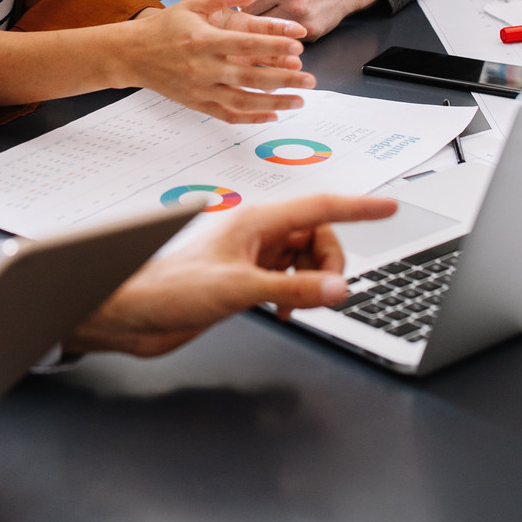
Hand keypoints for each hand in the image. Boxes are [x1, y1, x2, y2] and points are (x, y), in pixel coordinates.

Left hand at [66, 193, 398, 356]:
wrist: (132, 314)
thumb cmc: (167, 288)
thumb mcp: (238, 290)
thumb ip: (292, 291)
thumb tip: (337, 289)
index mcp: (255, 222)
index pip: (319, 208)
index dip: (357, 209)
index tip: (389, 207)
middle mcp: (255, 235)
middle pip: (317, 237)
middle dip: (331, 263)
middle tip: (328, 293)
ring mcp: (250, 258)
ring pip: (304, 260)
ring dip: (313, 282)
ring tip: (300, 307)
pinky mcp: (243, 281)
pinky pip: (288, 280)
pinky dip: (297, 295)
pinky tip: (285, 312)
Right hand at [118, 0, 314, 123]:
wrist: (133, 54)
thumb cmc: (165, 27)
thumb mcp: (192, 4)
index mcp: (204, 40)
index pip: (246, 44)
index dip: (273, 45)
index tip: (298, 46)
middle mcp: (203, 68)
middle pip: (250, 76)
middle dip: (284, 79)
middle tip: (311, 80)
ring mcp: (200, 89)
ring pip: (243, 101)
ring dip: (274, 103)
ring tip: (300, 102)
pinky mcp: (197, 104)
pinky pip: (228, 115)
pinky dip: (251, 118)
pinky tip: (272, 116)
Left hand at [197, 0, 381, 39]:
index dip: (226, 5)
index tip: (217, 15)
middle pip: (249, 15)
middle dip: (237, 25)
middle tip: (225, 35)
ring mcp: (299, 10)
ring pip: (265, 32)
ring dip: (254, 39)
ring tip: (243, 44)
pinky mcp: (311, 28)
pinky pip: (283, 43)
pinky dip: (275, 46)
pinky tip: (267, 48)